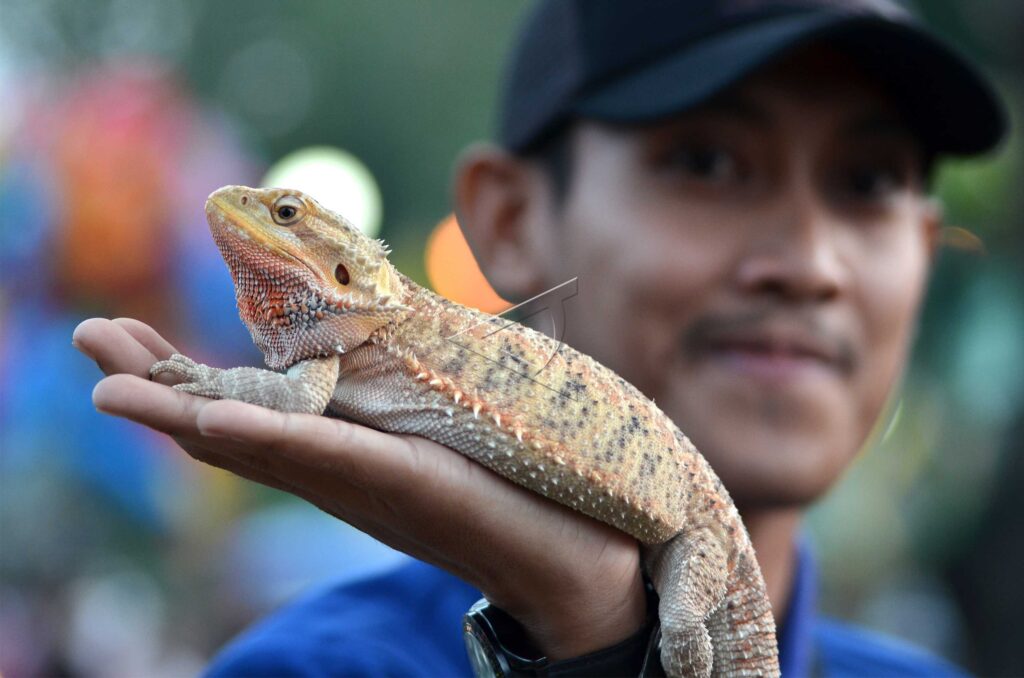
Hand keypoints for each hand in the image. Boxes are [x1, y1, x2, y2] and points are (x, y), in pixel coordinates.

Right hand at [72, 317, 645, 659]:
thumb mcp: (445, 420)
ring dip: (185, 418)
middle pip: (235, 427)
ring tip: (112, 391)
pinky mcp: (417, 487)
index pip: (248, 405)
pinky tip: (216, 425)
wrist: (585, 549)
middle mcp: (343, 471)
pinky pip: (338, 459)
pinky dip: (276, 441)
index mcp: (345, 447)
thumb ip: (406, 386)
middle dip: (160, 387)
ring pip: (265, 448)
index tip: (118, 330)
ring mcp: (372, 484)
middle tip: (88, 341)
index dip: (181, 374)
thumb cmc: (517, 477)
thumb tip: (385, 331)